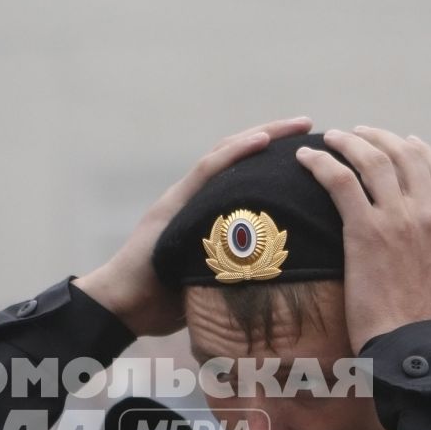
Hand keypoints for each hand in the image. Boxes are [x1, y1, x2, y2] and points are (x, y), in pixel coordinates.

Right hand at [76, 116, 313, 336]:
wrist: (122, 305)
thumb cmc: (164, 302)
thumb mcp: (212, 280)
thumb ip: (236, 270)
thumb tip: (277, 281)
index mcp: (202, 211)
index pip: (239, 174)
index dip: (270, 159)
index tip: (305, 149)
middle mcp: (192, 197)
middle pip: (236, 155)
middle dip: (274, 137)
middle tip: (307, 124)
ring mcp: (182, 197)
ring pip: (226, 153)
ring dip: (263, 135)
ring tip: (297, 125)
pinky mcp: (174, 203)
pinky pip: (209, 170)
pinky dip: (237, 152)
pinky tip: (262, 140)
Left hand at [296, 127, 430, 350]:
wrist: (411, 344)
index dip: (420, 150)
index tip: (405, 140)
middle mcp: (429, 214)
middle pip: (406, 156)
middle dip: (381, 138)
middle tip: (359, 134)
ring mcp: (397, 219)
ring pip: (373, 160)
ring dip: (350, 142)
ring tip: (332, 137)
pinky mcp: (364, 231)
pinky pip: (340, 181)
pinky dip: (322, 163)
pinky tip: (307, 158)